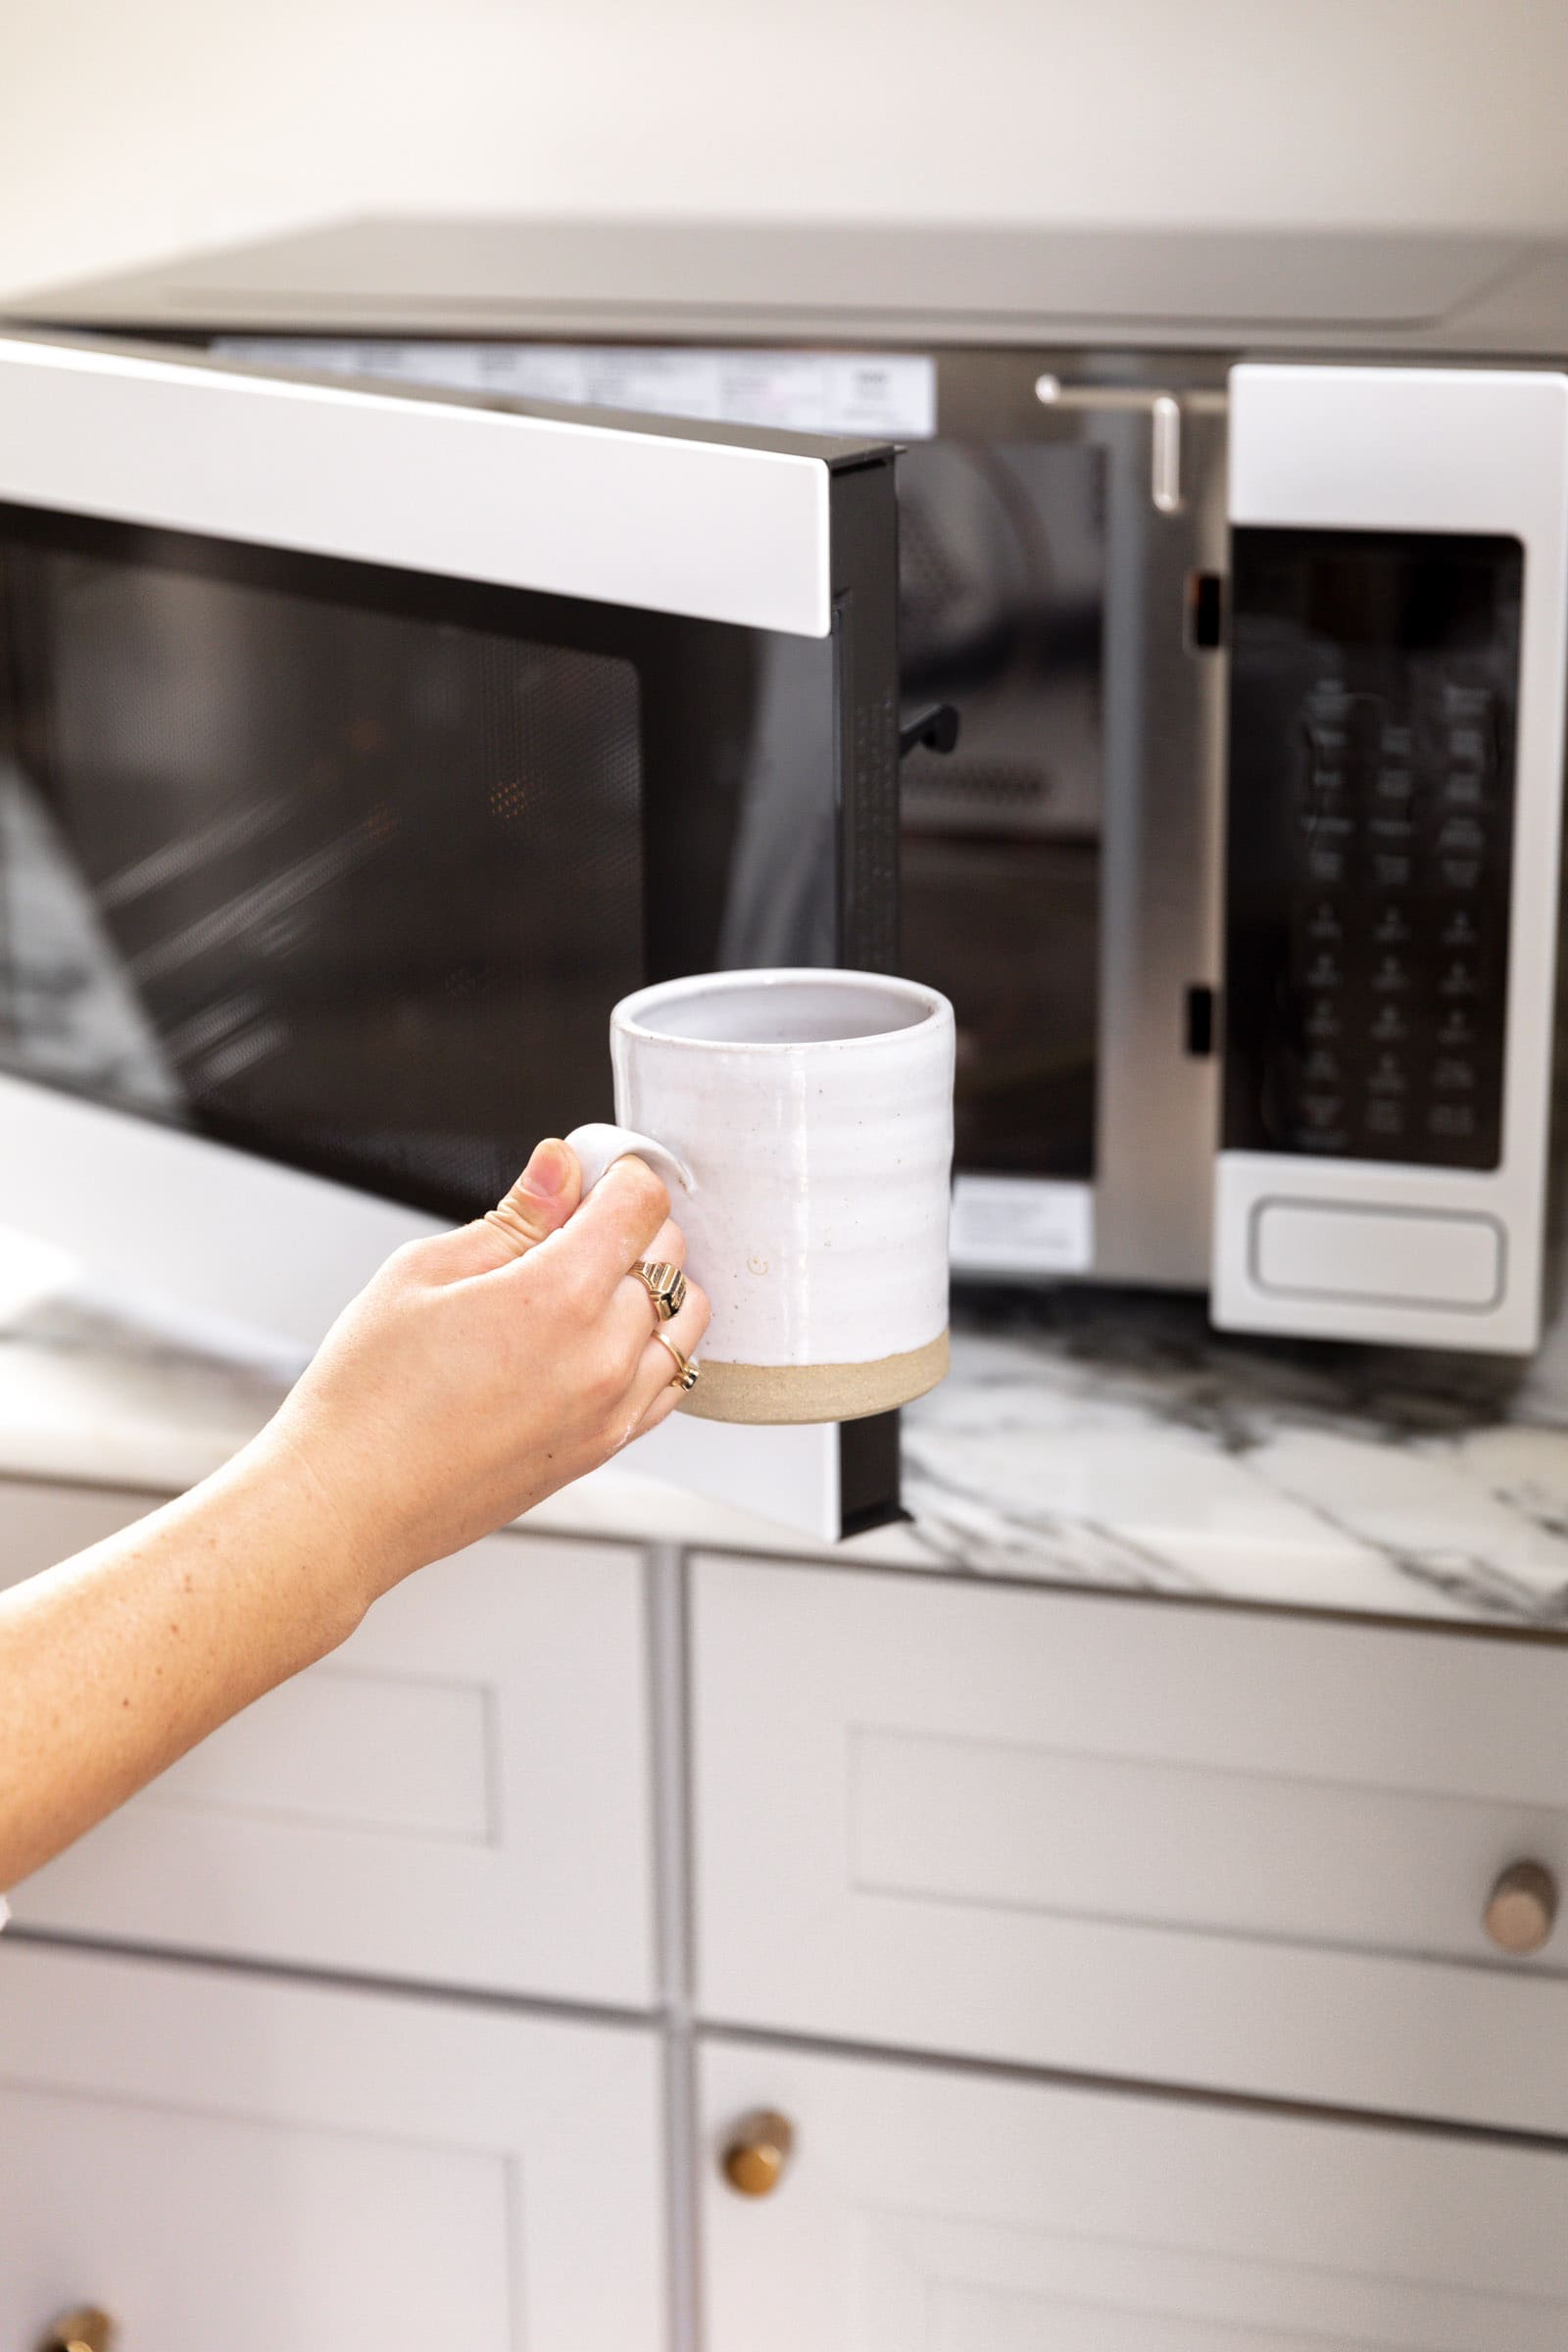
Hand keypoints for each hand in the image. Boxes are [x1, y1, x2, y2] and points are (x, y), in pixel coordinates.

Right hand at [254, 1137, 709, 1603]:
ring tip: (587, 1282)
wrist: (351, 1500)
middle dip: (631, 1224)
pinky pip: (670, 1380)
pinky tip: (603, 1337)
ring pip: (685, 1318)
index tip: (590, 1173)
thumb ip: (513, 1217)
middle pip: (670, 1255)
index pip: (641, 1204)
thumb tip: (560, 1169)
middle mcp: (603, 1354)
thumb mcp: (426, 1273)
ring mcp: (611, 1409)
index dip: (617, 1174)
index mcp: (559, 1297)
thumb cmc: (369, 1396)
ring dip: (653, 1285)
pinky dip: (656, 1345)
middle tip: (570, 1224)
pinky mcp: (605, 1447)